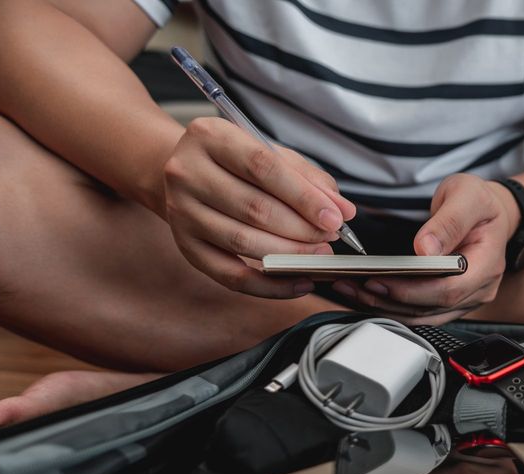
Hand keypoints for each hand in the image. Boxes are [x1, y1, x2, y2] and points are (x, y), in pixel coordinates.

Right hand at [159, 117, 357, 297]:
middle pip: (254, 208)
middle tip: (331, 238)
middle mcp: (187, 173)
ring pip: (243, 242)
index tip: (335, 218)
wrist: (181, 172)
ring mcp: (181, 212)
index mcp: (210, 137)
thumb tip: (342, 210)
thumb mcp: (271, 153)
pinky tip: (300, 282)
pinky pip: (231, 276)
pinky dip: (270, 286)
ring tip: (320, 255)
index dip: (303, 197)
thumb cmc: (236, 162)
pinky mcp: (186, 246)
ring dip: (290, 255)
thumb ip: (308, 178)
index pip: (263, 167)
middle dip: (302, 228)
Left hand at [332, 173, 519, 323]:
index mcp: (486, 264)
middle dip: (391, 300)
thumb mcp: (466, 197)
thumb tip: (425, 249)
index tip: (380, 280)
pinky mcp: (451, 301)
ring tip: (353, 290)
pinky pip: (421, 311)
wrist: (489, 213)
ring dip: (387, 307)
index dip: (413, 291)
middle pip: (432, 307)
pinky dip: (393, 306)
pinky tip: (369, 295)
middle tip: (356, 286)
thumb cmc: (480, 203)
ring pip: (424, 315)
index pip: (449, 290)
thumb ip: (448, 221)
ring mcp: (466, 298)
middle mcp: (479, 288)